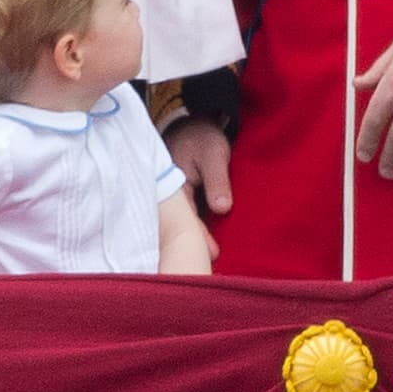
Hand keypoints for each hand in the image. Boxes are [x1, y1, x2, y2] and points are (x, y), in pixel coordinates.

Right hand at [167, 117, 231, 257]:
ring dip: (194, 238)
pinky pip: (186, 216)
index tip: (213, 253)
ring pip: (183, 222)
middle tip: (210, 266)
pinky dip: (195, 228)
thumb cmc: (203, 138)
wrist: (194, 126)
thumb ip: (217, 181)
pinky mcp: (180, 198)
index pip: (187, 216)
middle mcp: (170, 195)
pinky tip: (203, 243)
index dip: (199, 235)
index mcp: (174, 185)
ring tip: (207, 261)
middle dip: (194, 244)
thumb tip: (222, 209)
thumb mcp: (214, 155)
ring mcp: (174, 198)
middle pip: (181, 224)